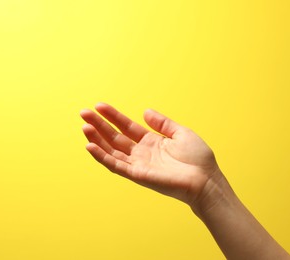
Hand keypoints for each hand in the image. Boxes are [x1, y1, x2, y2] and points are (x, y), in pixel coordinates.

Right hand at [80, 103, 222, 205]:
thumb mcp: (180, 133)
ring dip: (97, 139)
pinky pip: (116, 165)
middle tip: (84, 112)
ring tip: (84, 126)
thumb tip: (145, 111)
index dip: (113, 116)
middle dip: (99, 125)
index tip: (99, 105)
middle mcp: (141, 153)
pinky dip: (102, 157)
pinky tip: (90, 146)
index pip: (126, 127)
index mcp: (151, 142)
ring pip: (111, 150)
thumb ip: (162, 123)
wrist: (205, 179)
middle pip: (114, 137)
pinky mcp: (137, 175)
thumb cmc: (197, 158)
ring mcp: (138, 164)